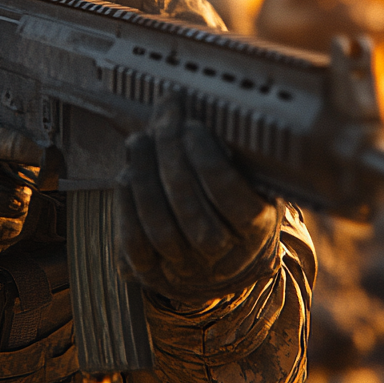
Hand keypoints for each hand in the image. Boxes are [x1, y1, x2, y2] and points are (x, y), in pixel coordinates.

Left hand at [116, 95, 282, 302]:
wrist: (221, 266)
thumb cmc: (235, 206)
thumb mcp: (251, 180)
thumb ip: (231, 151)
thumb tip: (188, 106)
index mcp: (257, 232)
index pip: (232, 199)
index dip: (207, 159)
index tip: (193, 126)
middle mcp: (223, 260)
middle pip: (190, 210)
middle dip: (170, 157)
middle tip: (162, 120)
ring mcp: (185, 272)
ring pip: (159, 227)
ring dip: (144, 176)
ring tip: (140, 140)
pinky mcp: (152, 276)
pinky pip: (133, 243)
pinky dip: (126, 204)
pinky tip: (127, 173)